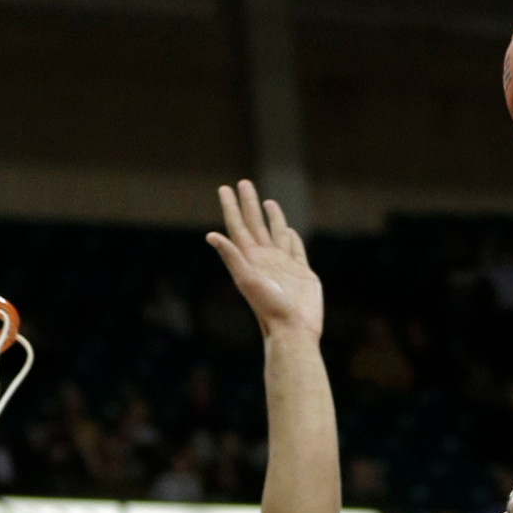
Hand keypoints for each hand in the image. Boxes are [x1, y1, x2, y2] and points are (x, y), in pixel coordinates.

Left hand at [207, 179, 322, 340]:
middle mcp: (265, 259)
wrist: (294, 330)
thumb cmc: (270, 308)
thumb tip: (211, 236)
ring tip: (268, 201)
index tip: (224, 188)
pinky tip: (289, 230)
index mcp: (250, 259)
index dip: (231, 207)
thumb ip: (231, 257)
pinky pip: (295, 249)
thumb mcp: (247, 281)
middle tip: (244, 183)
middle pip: (255, 224)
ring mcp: (284, 264)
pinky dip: (292, 237)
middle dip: (249, 203)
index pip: (237, 226)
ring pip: (276, 233)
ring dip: (272, 217)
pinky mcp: (302, 272)